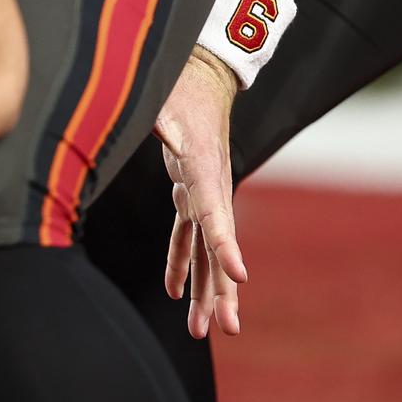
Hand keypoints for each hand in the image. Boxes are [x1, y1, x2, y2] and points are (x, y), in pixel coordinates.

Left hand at [154, 46, 245, 337]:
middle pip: (220, 247)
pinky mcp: (191, 190)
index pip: (215, 213)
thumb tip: (161, 127)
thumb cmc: (181, 85)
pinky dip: (182, 264)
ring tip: (202, 330)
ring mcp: (203, 192)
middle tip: (225, 329)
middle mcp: (210, 187)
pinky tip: (175, 293)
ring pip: (208, 251)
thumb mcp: (166, 98)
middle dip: (223, 291)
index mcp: (203, 168)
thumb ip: (163, 115)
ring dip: (206, 290)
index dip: (226, 246)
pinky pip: (189, 235)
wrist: (201, 72)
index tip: (240, 277)